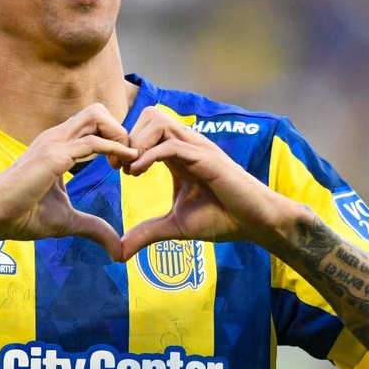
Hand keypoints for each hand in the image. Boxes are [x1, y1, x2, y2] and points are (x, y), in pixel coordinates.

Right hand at [0, 104, 137, 258]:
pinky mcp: (53, 155)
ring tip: (126, 162)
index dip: (114, 140)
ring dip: (119, 135)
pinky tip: (123, 164)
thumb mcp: (68, 221)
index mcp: (58, 146)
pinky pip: (92, 141)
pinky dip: (114, 148)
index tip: (122, 166)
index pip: (93, 125)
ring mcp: (53, 142)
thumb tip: (117, 248)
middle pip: (98, 111)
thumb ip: (94, 228)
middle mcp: (56, 138)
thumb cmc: (23, 216)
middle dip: (120, 130)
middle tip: (127, 160)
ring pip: (97, 116)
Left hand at [118, 107, 303, 260]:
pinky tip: (138, 174)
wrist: (254, 223)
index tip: (114, 169)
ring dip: (138, 142)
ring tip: (130, 171)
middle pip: (150, 115)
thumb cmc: (221, 219)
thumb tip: (120, 253)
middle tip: (119, 167)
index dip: (126, 144)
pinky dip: (150, 155)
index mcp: (179, 154)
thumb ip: (147, 233)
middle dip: (128, 137)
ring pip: (159, 122)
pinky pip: (172, 144)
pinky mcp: (207, 159)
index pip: (146, 128)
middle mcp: (188, 145)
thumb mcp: (176, 227)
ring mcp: (198, 148)